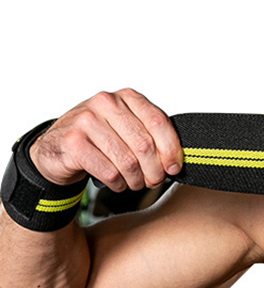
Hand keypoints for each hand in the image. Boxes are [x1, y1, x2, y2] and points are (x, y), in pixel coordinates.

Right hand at [29, 89, 182, 190]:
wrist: (60, 148)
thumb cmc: (101, 141)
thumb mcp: (128, 131)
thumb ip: (152, 137)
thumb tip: (176, 162)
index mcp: (125, 98)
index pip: (158, 122)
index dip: (171, 150)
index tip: (173, 168)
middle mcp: (105, 103)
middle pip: (145, 146)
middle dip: (154, 171)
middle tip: (152, 181)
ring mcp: (86, 120)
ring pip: (128, 162)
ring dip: (136, 181)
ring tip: (134, 183)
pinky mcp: (73, 142)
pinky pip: (110, 173)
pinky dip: (118, 185)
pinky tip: (116, 182)